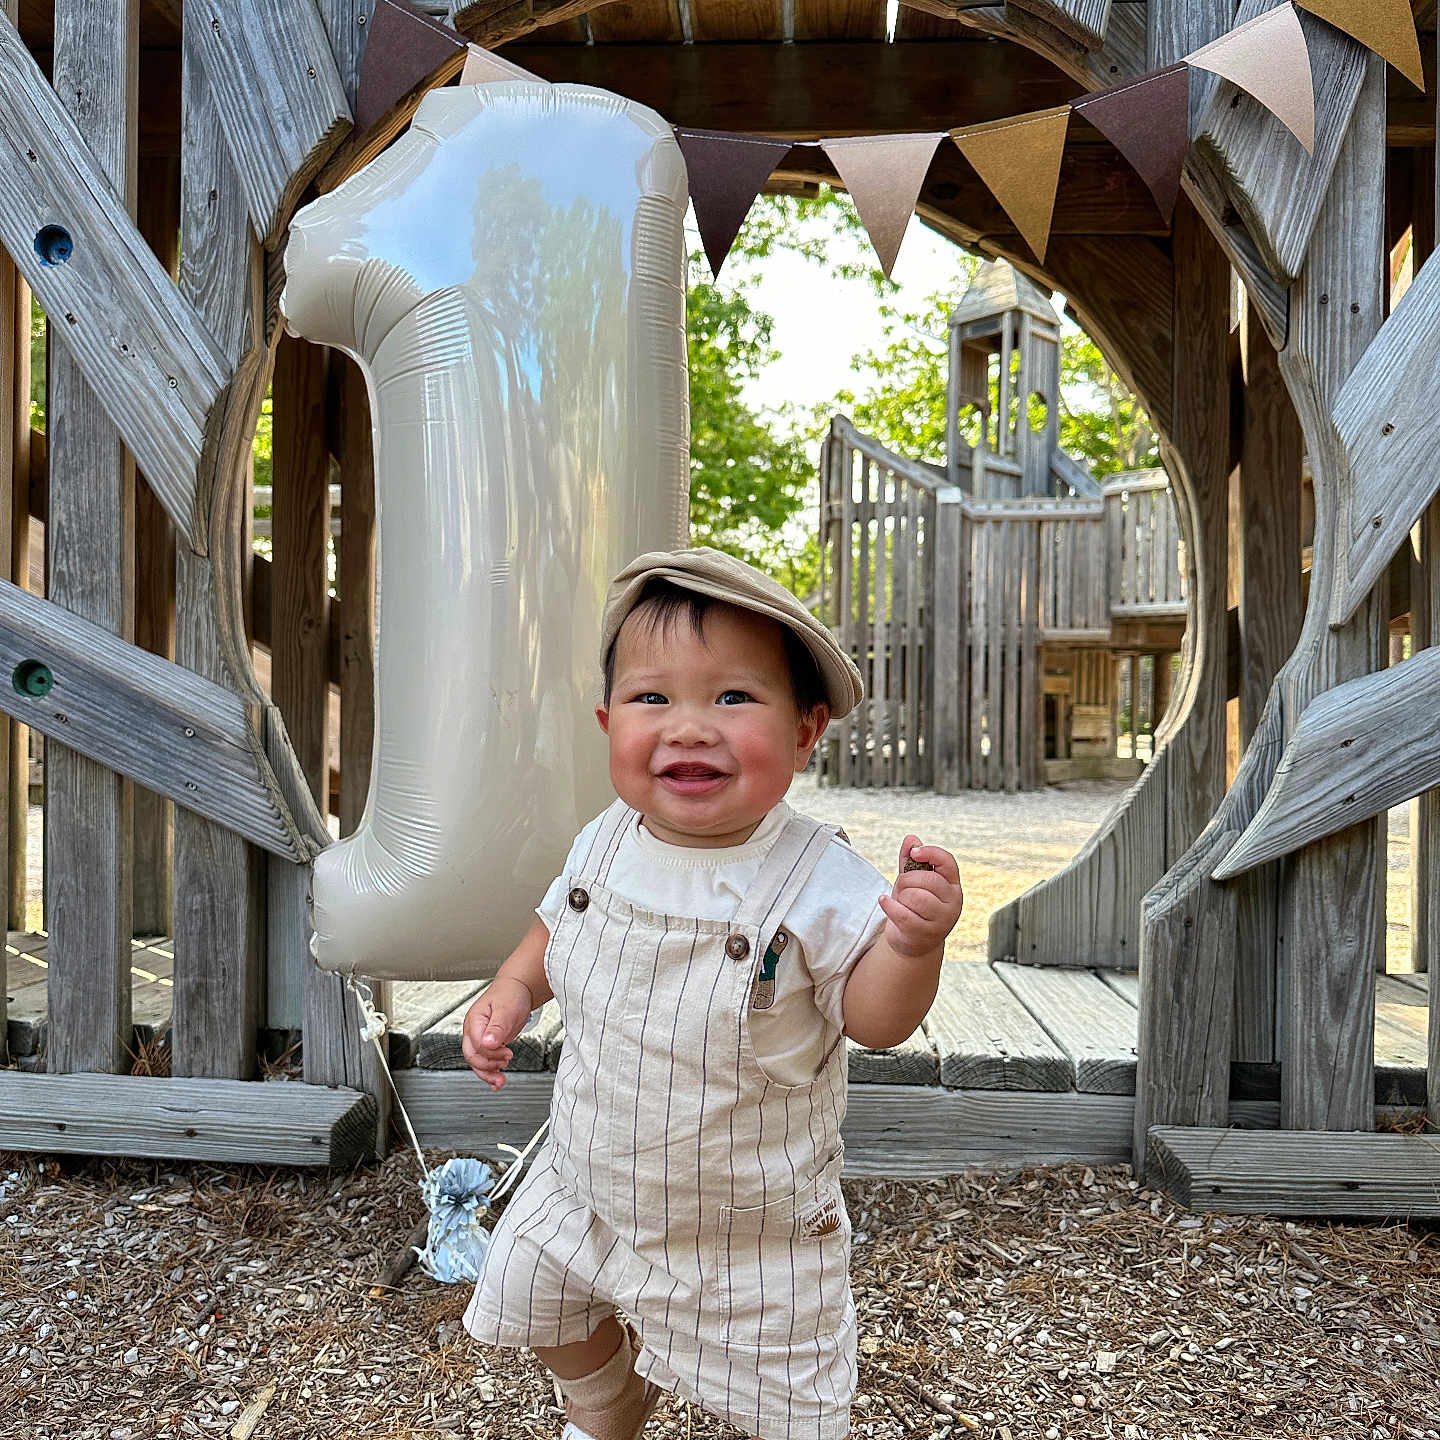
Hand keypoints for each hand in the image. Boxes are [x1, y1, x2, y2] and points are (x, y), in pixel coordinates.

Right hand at [461, 976, 535, 1090]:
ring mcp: (479, 1037)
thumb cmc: (511, 994)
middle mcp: (473, 1030)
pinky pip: (484, 1061)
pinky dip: (489, 1073)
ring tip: (501, 1081)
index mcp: (474, 1020)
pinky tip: (496, 1081)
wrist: (517, 989)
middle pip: (472, 1056)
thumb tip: (488, 1043)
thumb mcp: (506, 1009)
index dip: (491, 1053)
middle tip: (504, 1065)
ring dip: (488, 1073)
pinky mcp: (488, 1043)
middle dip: (487, 1066)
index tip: (507, 1053)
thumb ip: (497, 1027)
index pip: (477, 1044)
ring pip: (476, 1062)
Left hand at [878, 835, 963, 958]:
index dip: (930, 853)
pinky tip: (884, 901)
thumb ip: (911, 861)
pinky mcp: (925, 934)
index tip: (914, 853)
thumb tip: (911, 839)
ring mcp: (942, 920)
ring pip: (916, 897)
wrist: (913, 943)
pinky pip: (903, 915)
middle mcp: (953, 902)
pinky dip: (889, 905)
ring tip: (900, 901)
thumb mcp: (912, 882)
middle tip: (902, 888)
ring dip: (900, 897)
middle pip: (927, 880)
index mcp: (952, 885)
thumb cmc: (914, 907)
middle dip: (906, 880)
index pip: (947, 862)